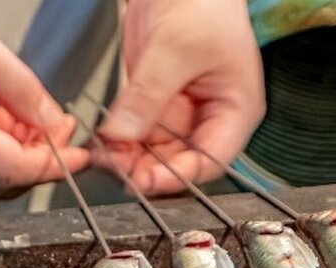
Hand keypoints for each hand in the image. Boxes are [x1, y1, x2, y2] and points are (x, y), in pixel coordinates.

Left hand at [95, 0, 264, 194]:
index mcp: (234, 110)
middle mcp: (209, 120)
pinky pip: (135, 138)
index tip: (144, 181)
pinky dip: (117, 144)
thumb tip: (123, 135)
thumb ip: (148, 95)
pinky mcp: (154, 109)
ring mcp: (180, 117)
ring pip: (152, 156)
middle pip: (177, 165)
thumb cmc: (202, 0)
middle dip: (145, 170)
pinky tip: (101, 143)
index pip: (209, 162)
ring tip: (102, 155)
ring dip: (127, 161)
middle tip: (114, 167)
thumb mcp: (175, 48)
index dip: (177, 178)